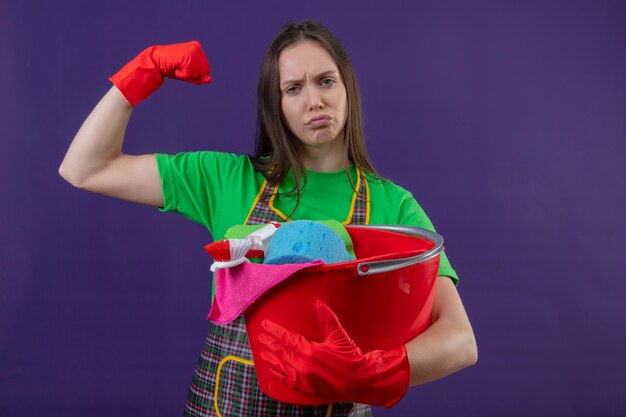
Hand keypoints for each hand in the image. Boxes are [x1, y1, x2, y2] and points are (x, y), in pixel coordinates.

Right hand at [109, 41, 211, 105]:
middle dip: (192, 74)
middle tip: (177, 68)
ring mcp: (192, 50)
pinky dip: (183, 74)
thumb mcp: (185, 74)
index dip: (194, 74)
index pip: (206, 69)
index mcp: (196, 47)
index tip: (181, 69)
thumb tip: (210, 79)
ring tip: (175, 67)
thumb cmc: (168, 69)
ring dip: (187, 74)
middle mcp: (196, 47)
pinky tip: (174, 67)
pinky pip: (191, 72)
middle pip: (204, 71)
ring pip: (198, 72)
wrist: (152, 64)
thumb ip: (198, 77)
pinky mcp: (187, 55)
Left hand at [257, 300, 409, 406]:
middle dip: (269, 343)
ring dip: (270, 358)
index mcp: (309, 351)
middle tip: (260, 336)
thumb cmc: (350, 358)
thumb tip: (319, 303)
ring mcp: (303, 378)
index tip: (265, 325)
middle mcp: (302, 365)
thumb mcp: (339, 336)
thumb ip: (327, 319)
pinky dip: (278, 374)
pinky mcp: (306, 387)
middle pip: (281, 352)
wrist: (359, 381)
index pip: (287, 338)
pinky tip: (273, 370)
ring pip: (281, 366)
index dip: (275, 331)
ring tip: (262, 353)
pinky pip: (287, 380)